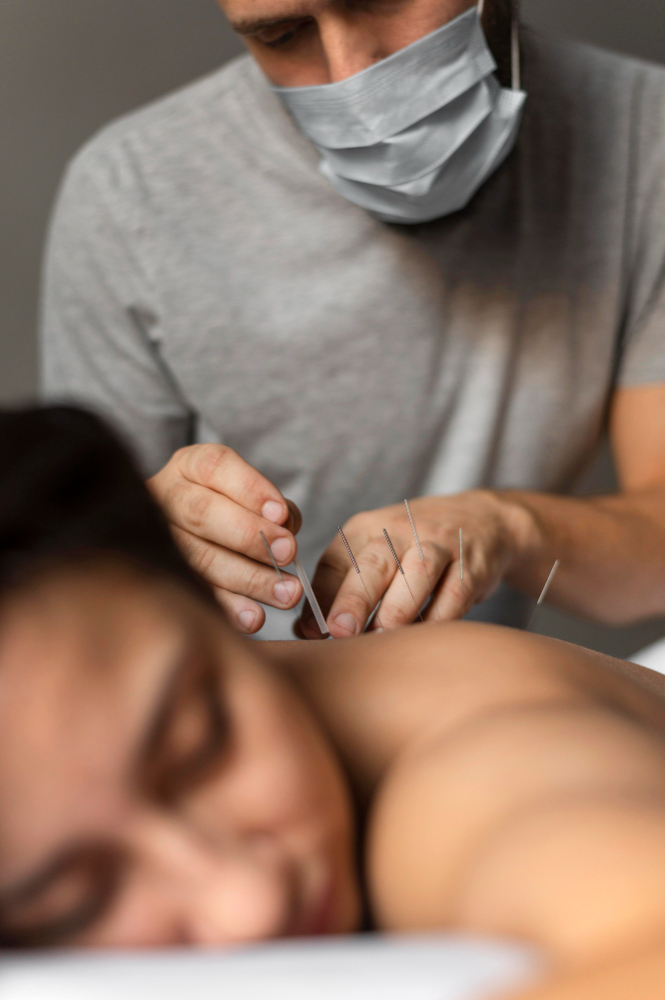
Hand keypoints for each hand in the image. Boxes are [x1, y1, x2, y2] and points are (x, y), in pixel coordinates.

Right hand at [148, 444, 302, 633]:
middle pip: (203, 514)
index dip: (250, 489)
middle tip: (288, 554)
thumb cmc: (235, 509)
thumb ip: (271, 507)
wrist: (188, 531)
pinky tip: (254, 619)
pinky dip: (228, 609)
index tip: (282, 514)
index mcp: (190, 466)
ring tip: (286, 594)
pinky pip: (194, 595)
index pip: (216, 466)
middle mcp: (166, 497)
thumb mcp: (252, 494)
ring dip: (248, 579)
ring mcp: (158, 538)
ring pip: (199, 559)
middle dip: (250, 536)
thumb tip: (284, 528)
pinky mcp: (162, 578)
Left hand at [297, 492, 531, 638]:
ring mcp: (438, 544)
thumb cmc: (413, 548)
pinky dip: (438, 619)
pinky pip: (455, 593)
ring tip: (383, 638)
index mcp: (364, 529)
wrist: (482, 519)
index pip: (335, 561)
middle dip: (354, 598)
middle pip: (374, 562)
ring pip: (417, 573)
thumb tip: (307, 633)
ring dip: (398, 610)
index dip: (321, 597)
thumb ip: (340, 590)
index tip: (311, 632)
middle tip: (341, 631)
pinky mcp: (471, 564)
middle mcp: (399, 531)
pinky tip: (425, 638)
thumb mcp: (374, 554)